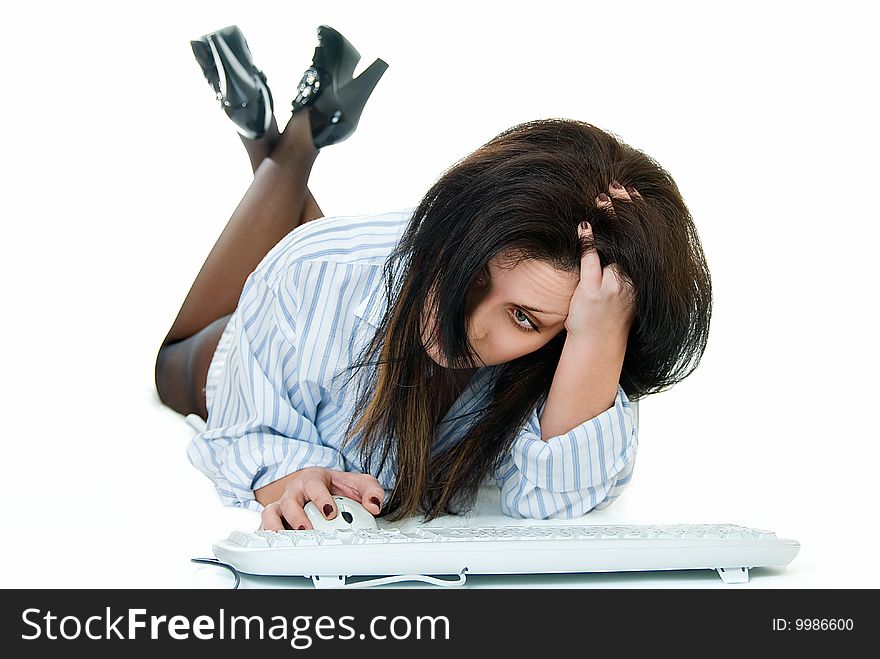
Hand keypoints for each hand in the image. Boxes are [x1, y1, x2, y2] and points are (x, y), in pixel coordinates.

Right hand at [259, 467, 384, 530]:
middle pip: (290, 501)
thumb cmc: (336, 486)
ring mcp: (283, 504)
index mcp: (314, 479)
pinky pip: (266, 525)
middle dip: (298, 517)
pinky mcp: (276, 518)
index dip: (321, 498)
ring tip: (291, 540)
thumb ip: (370, 491)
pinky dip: (268, 534)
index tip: (330, 512)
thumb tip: (374, 506)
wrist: (317, 486)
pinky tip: (279, 545)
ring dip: (278, 527)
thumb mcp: (357, 483)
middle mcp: (295, 491)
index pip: (314, 485)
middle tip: (309, 530)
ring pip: (271, 512)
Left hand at [564, 181, 638, 340]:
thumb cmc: (609, 310)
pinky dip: (588, 243)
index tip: (631, 190)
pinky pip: (591, 262)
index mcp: (641, 275)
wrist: (598, 342)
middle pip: (632, 236)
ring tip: (600, 199)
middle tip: (614, 187)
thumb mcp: (624, 285)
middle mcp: (631, 279)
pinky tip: (583, 226)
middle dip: (624, 208)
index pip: (643, 235)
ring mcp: (613, 286)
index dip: (638, 211)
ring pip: (614, 246)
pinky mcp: (593, 293)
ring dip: (608, 220)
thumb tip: (618, 228)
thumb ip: (623, 260)